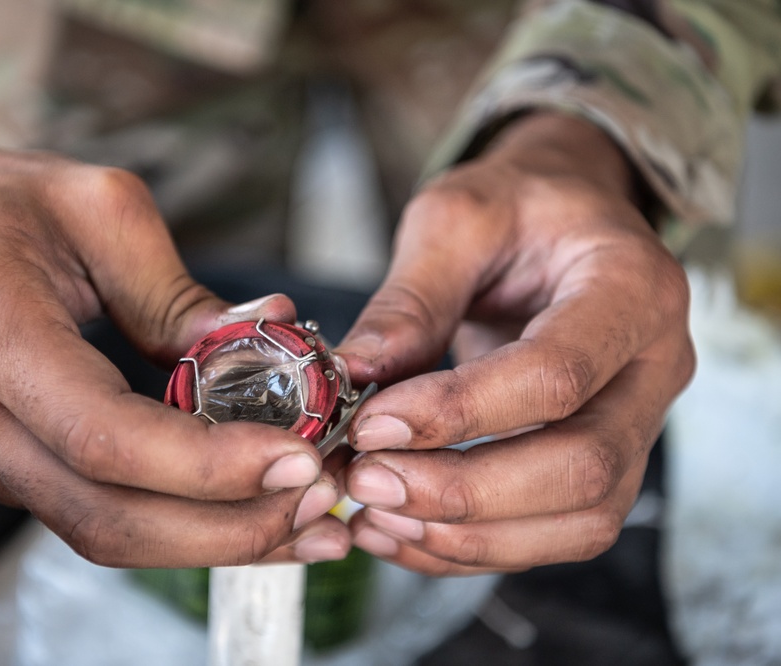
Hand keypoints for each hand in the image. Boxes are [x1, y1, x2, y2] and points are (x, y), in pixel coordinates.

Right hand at [0, 92, 349, 567]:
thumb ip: (179, 296)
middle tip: (320, 498)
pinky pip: (97, 516)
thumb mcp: (101, 210)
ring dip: (214, 540)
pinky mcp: (5, 467)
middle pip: (107, 516)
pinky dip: (180, 525)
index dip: (207, 464)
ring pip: (104, 534)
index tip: (297, 457)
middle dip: (227, 523)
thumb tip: (270, 352)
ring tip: (306, 520)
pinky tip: (248, 510)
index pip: (103, 436)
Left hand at [335, 112, 694, 574]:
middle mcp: (655, 367)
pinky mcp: (604, 462)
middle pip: (583, 467)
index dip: (460, 411)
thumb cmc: (519, 206)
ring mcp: (638, 423)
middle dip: (464, 492)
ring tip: (373, 514)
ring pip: (578, 519)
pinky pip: (554, 533)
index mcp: (633, 288)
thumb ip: (411, 298)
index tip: (371, 422)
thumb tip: (352, 377)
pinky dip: (473, 547)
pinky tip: (401, 532)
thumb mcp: (458, 217)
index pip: (557, 374)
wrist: (565, 218)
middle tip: (366, 482)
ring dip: (468, 536)